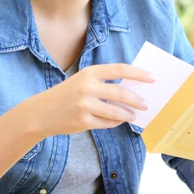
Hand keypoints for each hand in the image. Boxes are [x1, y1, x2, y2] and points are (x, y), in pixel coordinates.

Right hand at [31, 63, 151, 136]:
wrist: (41, 112)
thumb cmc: (67, 94)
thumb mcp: (82, 81)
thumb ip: (103, 82)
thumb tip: (131, 88)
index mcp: (89, 72)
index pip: (120, 69)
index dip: (138, 73)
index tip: (152, 78)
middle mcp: (87, 87)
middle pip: (121, 93)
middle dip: (137, 100)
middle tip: (146, 104)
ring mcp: (85, 105)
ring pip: (116, 112)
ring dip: (128, 114)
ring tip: (134, 116)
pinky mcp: (83, 121)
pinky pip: (107, 123)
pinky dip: (115, 122)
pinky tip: (118, 121)